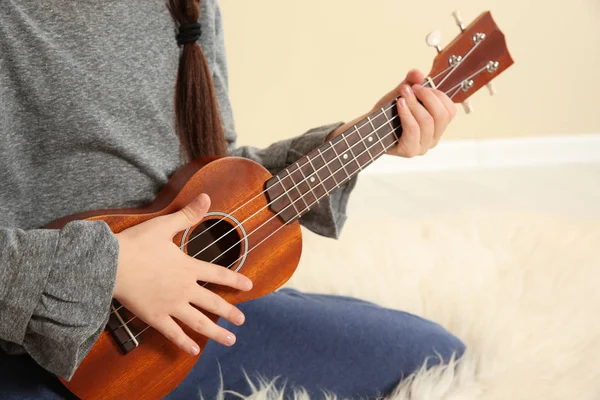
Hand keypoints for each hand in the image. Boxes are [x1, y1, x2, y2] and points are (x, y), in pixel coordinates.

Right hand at [113, 194, 252, 355]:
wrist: (110, 264)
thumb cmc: (137, 243)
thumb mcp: (165, 226)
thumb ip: (188, 214)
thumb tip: (206, 197)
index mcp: (188, 267)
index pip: (219, 274)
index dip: (236, 280)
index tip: (249, 287)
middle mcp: (184, 289)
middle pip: (213, 303)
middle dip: (230, 312)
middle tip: (242, 320)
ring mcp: (171, 306)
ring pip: (199, 322)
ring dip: (216, 332)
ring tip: (231, 340)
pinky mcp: (155, 317)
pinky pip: (173, 333)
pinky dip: (184, 343)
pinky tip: (194, 351)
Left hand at [328, 69, 456, 156]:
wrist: (368, 130)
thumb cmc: (386, 115)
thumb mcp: (400, 94)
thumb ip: (410, 82)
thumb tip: (418, 73)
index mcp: (437, 126)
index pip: (450, 111)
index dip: (438, 95)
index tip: (419, 86)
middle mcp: (433, 139)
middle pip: (441, 116)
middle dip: (427, 97)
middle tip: (411, 89)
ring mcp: (422, 147)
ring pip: (427, 121)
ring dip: (414, 104)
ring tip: (402, 96)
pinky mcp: (409, 151)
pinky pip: (414, 130)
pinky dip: (407, 114)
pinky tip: (400, 104)